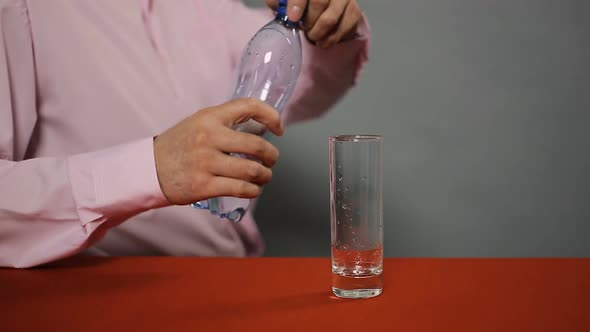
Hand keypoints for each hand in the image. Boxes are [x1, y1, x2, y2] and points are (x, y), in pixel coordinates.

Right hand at [153, 98, 283, 204]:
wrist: (148, 169)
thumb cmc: (178, 145)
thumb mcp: (198, 123)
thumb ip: (225, 122)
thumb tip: (261, 128)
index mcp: (210, 117)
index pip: (250, 106)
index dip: (271, 116)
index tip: (278, 128)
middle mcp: (209, 137)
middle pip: (257, 146)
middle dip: (272, 156)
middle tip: (272, 160)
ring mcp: (206, 162)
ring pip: (253, 170)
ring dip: (265, 175)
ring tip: (264, 176)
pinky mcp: (204, 186)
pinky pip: (241, 189)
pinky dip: (254, 190)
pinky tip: (253, 189)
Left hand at [266, 0, 361, 47]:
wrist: (321, 6)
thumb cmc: (301, 3)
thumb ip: (279, 0)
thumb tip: (277, 5)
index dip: (297, 3)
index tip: (293, 18)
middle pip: (319, 3)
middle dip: (308, 22)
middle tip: (304, 29)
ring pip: (331, 19)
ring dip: (318, 34)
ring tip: (312, 37)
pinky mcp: (354, 11)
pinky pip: (343, 29)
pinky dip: (330, 40)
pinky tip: (323, 41)